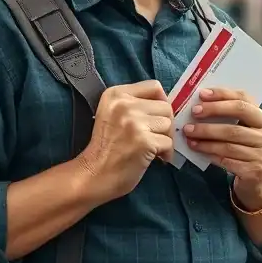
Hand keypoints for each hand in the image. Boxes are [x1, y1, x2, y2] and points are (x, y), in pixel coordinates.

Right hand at [76, 80, 174, 203]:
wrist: (92, 176)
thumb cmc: (104, 148)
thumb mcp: (112, 114)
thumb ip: (134, 104)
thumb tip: (166, 105)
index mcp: (116, 94)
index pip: (154, 87)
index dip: (161, 102)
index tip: (157, 117)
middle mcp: (124, 104)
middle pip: (165, 107)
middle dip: (165, 124)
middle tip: (157, 137)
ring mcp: (135, 122)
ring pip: (168, 124)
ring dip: (165, 139)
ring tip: (154, 149)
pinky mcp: (144, 141)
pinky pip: (168, 143)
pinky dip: (166, 153)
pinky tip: (157, 159)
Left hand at [183, 88, 261, 210]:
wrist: (258, 179)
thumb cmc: (248, 147)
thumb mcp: (247, 128)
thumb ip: (232, 114)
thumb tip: (202, 101)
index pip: (244, 101)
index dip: (222, 96)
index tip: (201, 95)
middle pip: (235, 124)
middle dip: (211, 118)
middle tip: (192, 115)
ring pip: (228, 145)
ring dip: (205, 140)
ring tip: (189, 136)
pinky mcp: (254, 171)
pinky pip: (226, 160)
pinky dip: (210, 154)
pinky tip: (198, 149)